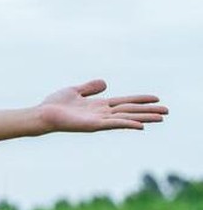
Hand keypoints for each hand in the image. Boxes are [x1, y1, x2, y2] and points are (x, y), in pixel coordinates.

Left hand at [37, 79, 167, 131]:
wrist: (42, 114)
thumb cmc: (54, 105)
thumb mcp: (75, 91)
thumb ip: (90, 87)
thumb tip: (105, 84)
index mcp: (99, 106)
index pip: (125, 102)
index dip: (140, 100)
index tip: (156, 98)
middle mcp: (101, 114)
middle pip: (130, 111)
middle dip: (148, 111)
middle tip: (167, 111)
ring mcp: (98, 120)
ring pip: (126, 118)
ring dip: (144, 118)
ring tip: (161, 118)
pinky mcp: (93, 125)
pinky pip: (113, 124)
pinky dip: (127, 124)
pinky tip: (140, 125)